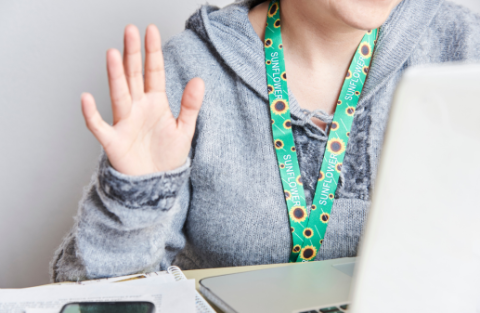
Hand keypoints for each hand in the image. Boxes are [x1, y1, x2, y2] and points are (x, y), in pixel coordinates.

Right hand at [81, 24, 203, 175]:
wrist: (156, 183)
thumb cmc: (168, 156)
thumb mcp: (184, 129)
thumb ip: (190, 105)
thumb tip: (199, 79)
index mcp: (155, 103)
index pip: (154, 72)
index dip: (153, 52)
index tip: (150, 30)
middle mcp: (138, 108)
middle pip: (134, 77)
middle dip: (132, 54)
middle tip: (129, 30)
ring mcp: (124, 122)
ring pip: (118, 94)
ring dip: (115, 76)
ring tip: (112, 54)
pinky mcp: (113, 141)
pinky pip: (99, 126)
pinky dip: (91, 114)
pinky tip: (86, 99)